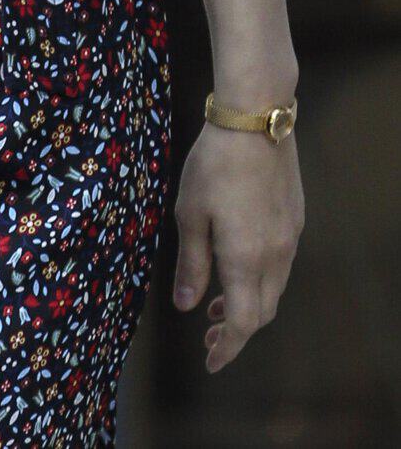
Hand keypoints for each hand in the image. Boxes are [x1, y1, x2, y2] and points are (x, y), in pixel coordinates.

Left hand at [172, 119, 303, 372]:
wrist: (255, 119)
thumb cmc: (214, 164)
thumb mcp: (190, 213)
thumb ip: (192, 264)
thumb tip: (186, 306)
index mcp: (246, 259)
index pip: (243, 324)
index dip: (227, 349)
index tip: (211, 362)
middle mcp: (275, 256)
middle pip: (262, 312)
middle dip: (237, 331)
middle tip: (208, 335)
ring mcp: (289, 238)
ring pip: (274, 289)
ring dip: (249, 304)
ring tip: (219, 304)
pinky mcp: (294, 219)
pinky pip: (280, 264)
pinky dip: (260, 279)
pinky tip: (238, 265)